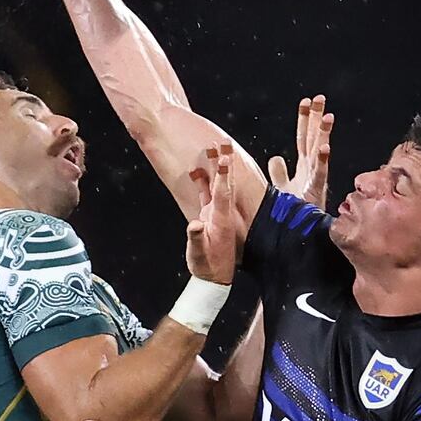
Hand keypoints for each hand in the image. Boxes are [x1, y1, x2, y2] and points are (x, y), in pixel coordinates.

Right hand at [186, 143, 235, 283]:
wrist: (213, 278)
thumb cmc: (207, 267)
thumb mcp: (199, 254)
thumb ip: (196, 238)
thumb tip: (194, 224)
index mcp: (221, 219)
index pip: (223, 192)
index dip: (224, 174)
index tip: (225, 157)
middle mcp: (221, 213)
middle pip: (224, 183)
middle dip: (224, 162)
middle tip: (223, 141)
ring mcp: (216, 214)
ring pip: (216, 186)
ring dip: (214, 168)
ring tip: (211, 149)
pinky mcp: (210, 218)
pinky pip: (207, 195)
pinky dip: (204, 183)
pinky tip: (198, 172)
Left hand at [267, 94, 333, 208]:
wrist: (298, 234)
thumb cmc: (293, 213)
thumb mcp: (283, 188)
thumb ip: (279, 173)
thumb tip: (275, 158)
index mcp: (305, 167)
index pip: (303, 138)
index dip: (305, 120)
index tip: (306, 101)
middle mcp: (312, 170)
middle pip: (312, 138)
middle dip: (316, 118)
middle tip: (319, 97)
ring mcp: (315, 179)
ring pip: (319, 151)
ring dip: (323, 133)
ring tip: (327, 115)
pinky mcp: (316, 191)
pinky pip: (319, 173)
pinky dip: (322, 160)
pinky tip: (324, 147)